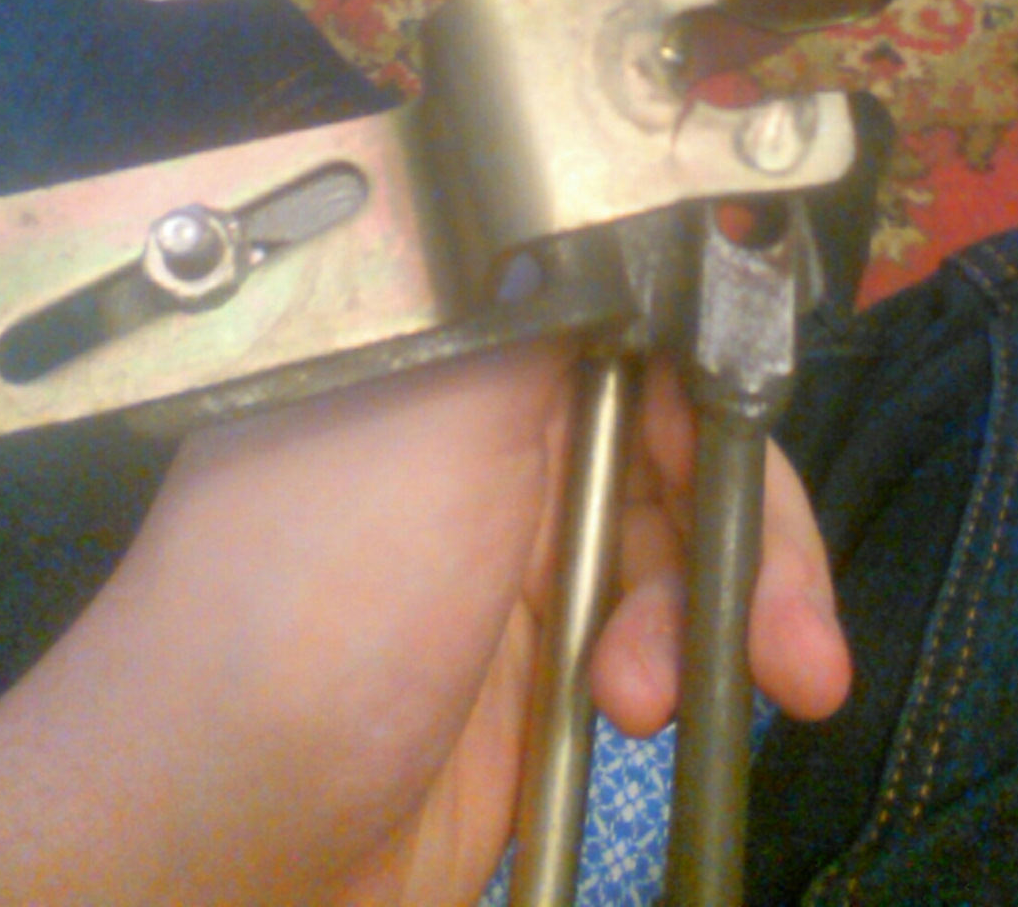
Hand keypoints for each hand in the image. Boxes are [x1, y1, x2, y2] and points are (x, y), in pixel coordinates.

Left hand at [0, 345, 849, 905]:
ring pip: (686, 544)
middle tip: (796, 635)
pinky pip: (658, 634)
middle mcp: (498, 432)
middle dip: (751, 527)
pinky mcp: (542, 660)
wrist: (221, 827)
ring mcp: (523, 551)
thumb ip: (555, 294)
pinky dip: (678, 670)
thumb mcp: (440, 404)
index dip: (717, 366)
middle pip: (686, 436)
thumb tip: (639, 191)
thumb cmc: (326, 584)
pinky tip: (642, 713)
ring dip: (713, 617)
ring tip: (653, 697)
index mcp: (466, 345)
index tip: (765, 434)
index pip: (638, 312)